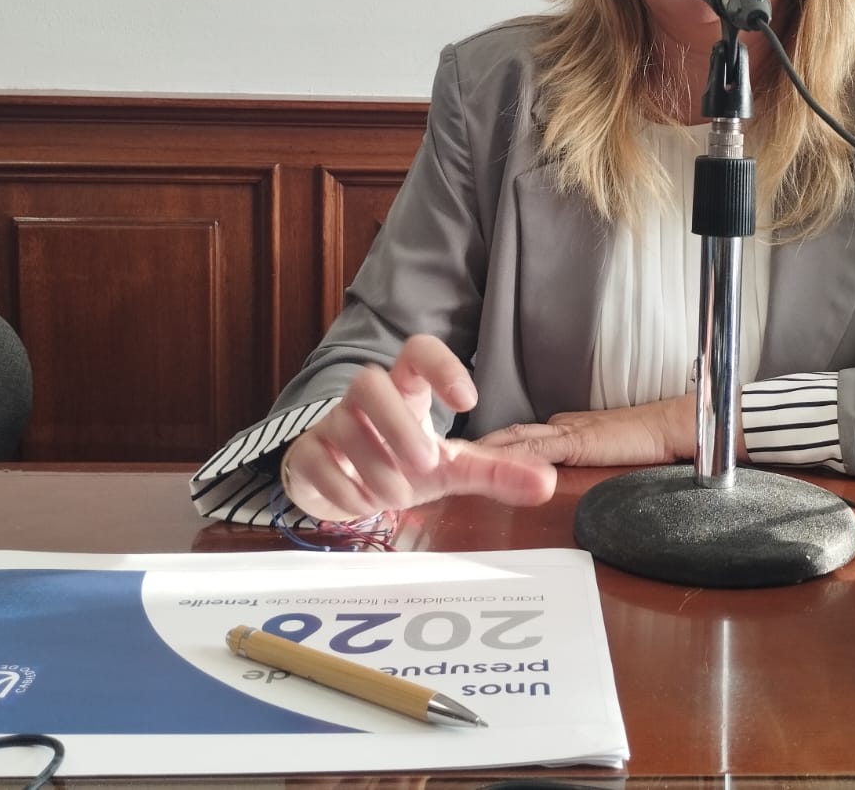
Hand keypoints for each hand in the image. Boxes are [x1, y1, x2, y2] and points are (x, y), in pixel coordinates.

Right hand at [278, 335, 556, 521]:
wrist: (348, 486)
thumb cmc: (402, 463)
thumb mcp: (453, 469)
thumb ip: (498, 473)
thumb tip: (548, 484)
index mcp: (406, 390)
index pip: (418, 351)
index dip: (441, 365)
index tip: (469, 400)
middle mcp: (366, 400)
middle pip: (369, 382)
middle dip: (397, 424)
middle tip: (426, 464)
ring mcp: (332, 424)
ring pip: (343, 426)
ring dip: (375, 466)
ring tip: (396, 495)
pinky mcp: (306, 454)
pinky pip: (315, 460)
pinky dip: (343, 487)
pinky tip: (362, 503)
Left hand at [474, 394, 697, 466]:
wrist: (675, 429)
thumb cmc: (653, 446)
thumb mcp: (612, 459)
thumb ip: (589, 467)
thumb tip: (566, 485)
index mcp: (570, 431)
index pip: (523, 436)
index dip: (494, 445)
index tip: (466, 455)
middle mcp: (563, 427)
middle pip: (512, 434)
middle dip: (479, 445)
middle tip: (444, 454)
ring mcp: (569, 432)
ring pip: (516, 437)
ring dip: (486, 447)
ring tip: (454, 456)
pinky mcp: (578, 441)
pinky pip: (536, 446)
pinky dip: (509, 452)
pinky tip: (487, 458)